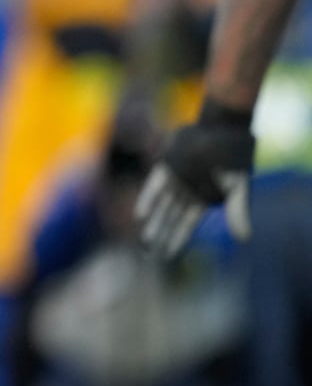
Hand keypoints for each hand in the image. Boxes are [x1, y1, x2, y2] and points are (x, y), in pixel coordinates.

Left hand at [135, 102, 254, 259]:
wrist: (224, 129)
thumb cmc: (234, 160)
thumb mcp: (238, 188)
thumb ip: (237, 212)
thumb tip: (244, 239)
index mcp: (202, 199)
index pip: (186, 224)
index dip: (177, 239)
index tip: (168, 256)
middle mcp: (185, 191)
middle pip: (170, 217)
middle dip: (161, 235)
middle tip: (149, 254)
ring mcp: (175, 179)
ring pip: (161, 205)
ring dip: (153, 221)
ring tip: (145, 240)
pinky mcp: (167, 166)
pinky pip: (155, 185)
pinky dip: (148, 199)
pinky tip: (141, 215)